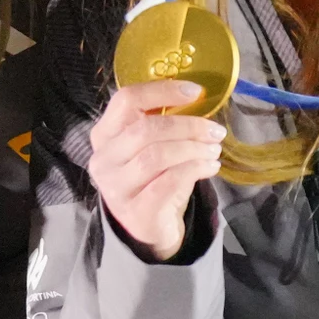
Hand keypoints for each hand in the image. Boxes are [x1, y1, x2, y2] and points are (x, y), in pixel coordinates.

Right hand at [85, 80, 225, 260]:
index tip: (196, 91)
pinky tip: (210, 167)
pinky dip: (195, 169)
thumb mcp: (149, 147)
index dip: (162, 91)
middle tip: (215, 131)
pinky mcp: (136, 211)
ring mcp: (116, 187)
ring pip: (156, 156)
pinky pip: (168, 182)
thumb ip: (161, 123)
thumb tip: (197, 98)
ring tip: (214, 150)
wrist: (146, 227)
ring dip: (193, 149)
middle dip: (187, 126)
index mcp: (104, 135)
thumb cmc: (151, 179)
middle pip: (145, 129)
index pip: (126, 100)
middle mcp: (103, 159)